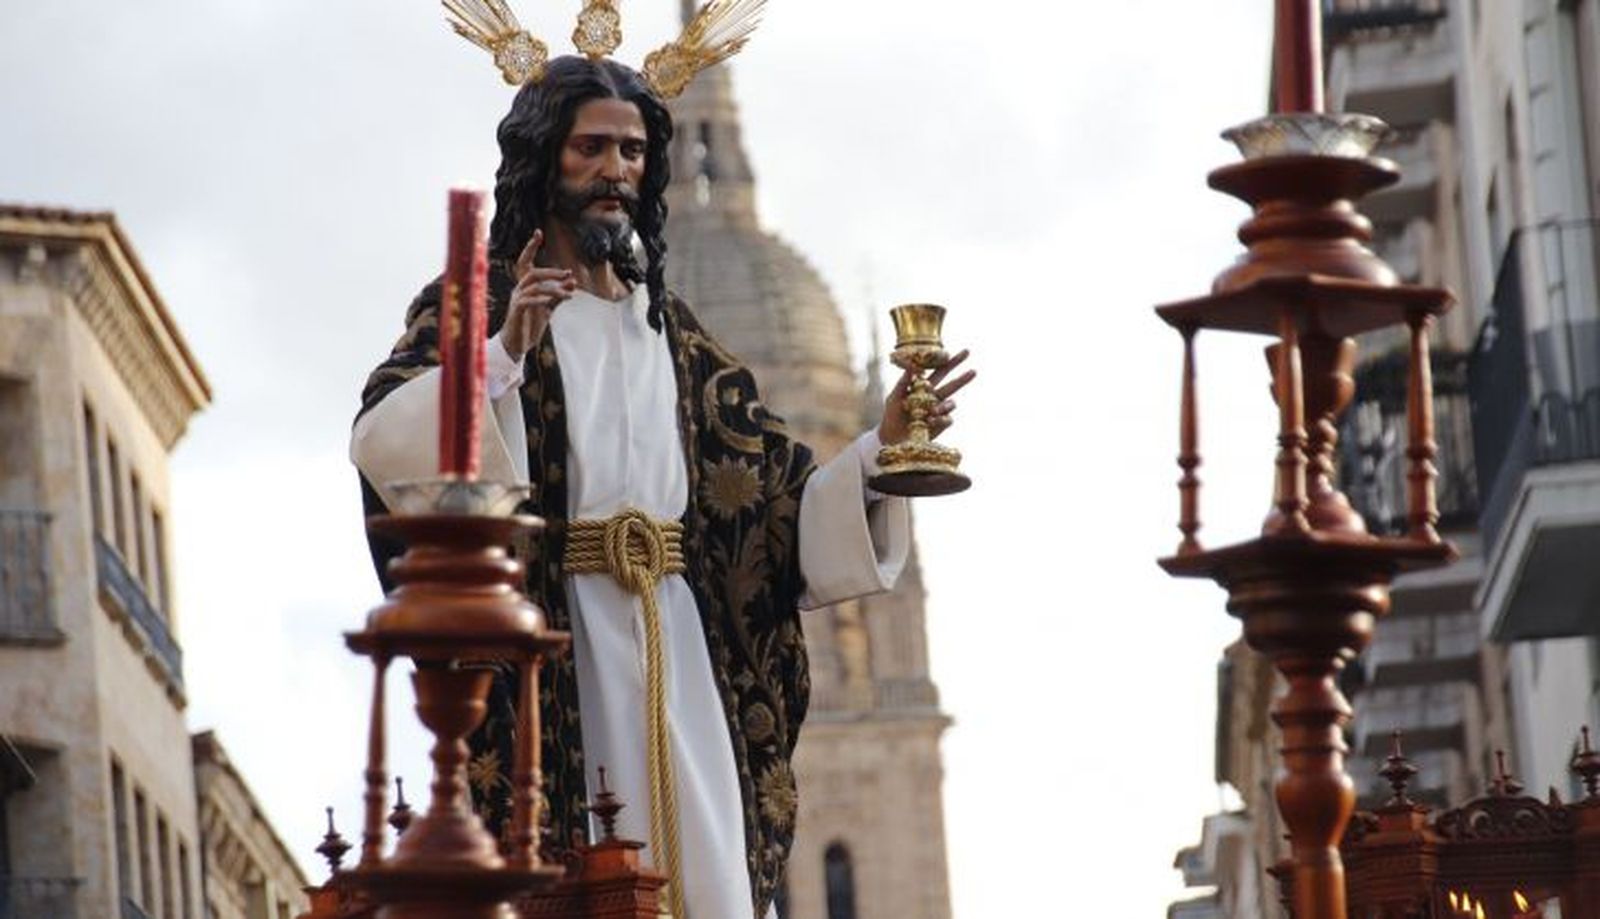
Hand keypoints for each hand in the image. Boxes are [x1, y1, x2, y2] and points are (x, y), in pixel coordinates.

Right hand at [501, 229, 575, 359]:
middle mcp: (519, 289)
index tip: (538, 233)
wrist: (517, 346)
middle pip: (533, 272)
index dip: (531, 247)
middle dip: (551, 272)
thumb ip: (559, 295)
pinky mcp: (516, 311)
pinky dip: (541, 300)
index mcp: (526, 286)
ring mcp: (516, 299)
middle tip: (568, 273)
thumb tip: (573, 281)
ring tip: (569, 295)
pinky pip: (528, 300)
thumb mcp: (548, 309)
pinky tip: (551, 303)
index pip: (526, 262)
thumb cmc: (530, 326)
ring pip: (534, 286)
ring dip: (554, 289)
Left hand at [878, 349, 975, 444]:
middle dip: (963, 378)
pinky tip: (930, 422)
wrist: (891, 438)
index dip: (952, 362)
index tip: (964, 353)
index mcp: (924, 387)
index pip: (940, 371)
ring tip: (934, 411)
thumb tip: (912, 365)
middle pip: (953, 385)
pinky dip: (941, 419)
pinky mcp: (940, 425)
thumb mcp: (894, 397)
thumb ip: (903, 382)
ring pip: (951, 403)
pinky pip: (948, 419)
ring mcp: (938, 411)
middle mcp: (934, 398)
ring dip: (946, 405)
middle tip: (974, 370)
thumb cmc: (891, 416)